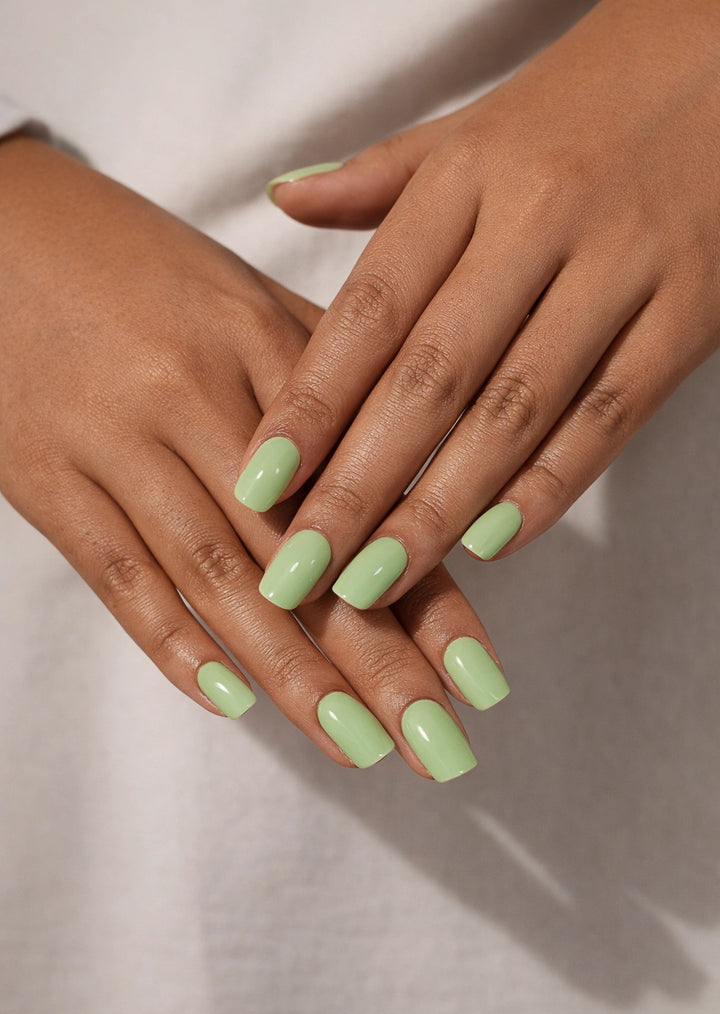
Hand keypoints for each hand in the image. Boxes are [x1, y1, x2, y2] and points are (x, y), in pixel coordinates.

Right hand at [0, 136, 507, 781]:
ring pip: (217, 575)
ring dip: (292, 672)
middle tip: (440, 749)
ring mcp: (116, 441)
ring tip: (359, 749)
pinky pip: (115, 572)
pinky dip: (168, 640)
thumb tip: (418, 457)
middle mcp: (198, 396)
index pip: (367, 490)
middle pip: (301, 551)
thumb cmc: (135, 262)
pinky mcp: (44, 477)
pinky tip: (227, 701)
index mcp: (265, 344)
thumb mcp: (242, 292)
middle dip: (378, 661)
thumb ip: (329, 372)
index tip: (481, 678)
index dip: (428, 589)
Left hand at [241, 0, 719, 608]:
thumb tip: (281, 199)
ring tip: (375, 584)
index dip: (310, 402)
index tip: (257, 482)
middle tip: (300, 570)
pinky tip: (492, 544)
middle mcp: (536, 222)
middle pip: (431, 377)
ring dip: (440, 509)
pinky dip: (552, 485)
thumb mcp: (471, 132)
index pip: (370, 309)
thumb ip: (376, 180)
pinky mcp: (690, 312)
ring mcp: (621, 269)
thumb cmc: (580, 109)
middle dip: (358, 485)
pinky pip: (612, 414)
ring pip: (516, 410)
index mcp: (465, 179)